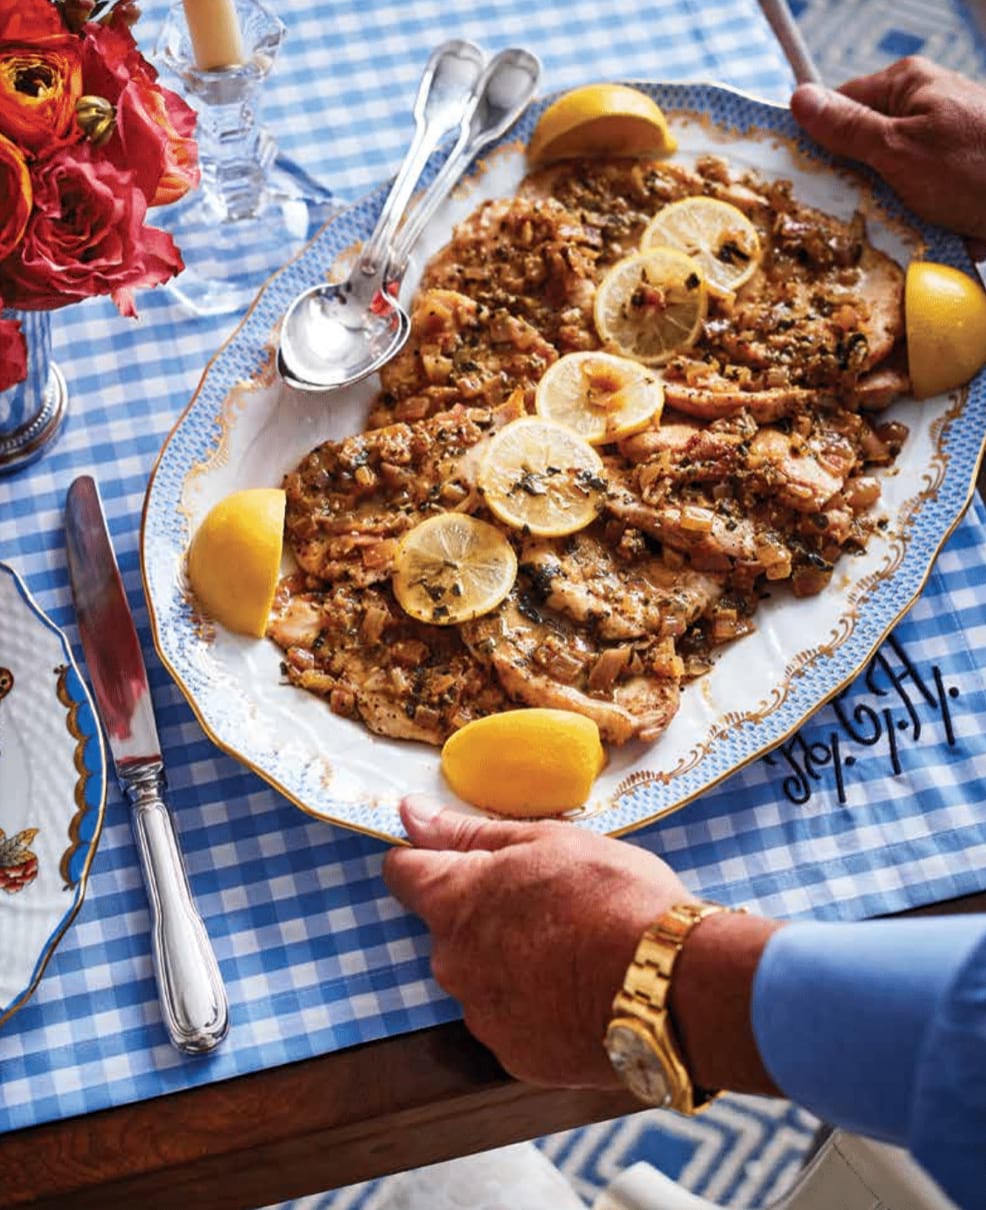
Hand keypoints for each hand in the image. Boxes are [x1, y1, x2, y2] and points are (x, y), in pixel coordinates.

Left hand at [382, 797, 695, 1087]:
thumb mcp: (545, 843)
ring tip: (573, 948)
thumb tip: (411, 814)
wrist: (669, 986)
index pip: (403, 873)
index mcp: (455, 902)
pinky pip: (512, 1019)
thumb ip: (468, 833)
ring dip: (509, 960)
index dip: (426, 856)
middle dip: (484, 913)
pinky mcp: (515, 1056)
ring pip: (481, 975)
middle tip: (547, 900)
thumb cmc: (612, 897)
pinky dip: (535, 1005)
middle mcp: (452, 963)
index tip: (458, 853)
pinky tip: (579, 989)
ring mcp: (482, 1015)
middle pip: (449, 927)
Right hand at [791, 57, 985, 240]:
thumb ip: (847, 128)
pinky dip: (901, 224)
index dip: (815, 140)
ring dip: (874, 212)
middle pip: (859, 148)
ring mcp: (937, 150)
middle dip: (845, 183)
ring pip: (881, 182)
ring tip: (866, 232)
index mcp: (907, 88)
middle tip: (828, 213)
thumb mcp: (899, 148)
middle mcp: (923, 112)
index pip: (840, 106)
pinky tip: (895, 240)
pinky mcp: (949, 186)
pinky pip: (907, 205)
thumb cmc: (976, 168)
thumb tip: (799, 99)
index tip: (793, 176)